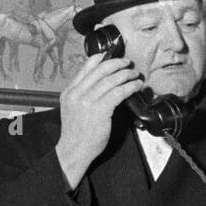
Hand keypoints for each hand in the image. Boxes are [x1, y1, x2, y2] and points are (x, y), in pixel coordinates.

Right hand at [55, 54, 144, 188]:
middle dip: (117, 63)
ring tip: (135, 75)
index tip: (112, 55)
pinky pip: (119, 92)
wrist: (74, 150)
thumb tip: (100, 83)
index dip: (101, 58)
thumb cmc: (76, 133)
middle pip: (101, 70)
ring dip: (127, 75)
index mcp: (70, 91)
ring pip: (111, 80)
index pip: (86, 67)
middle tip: (128, 63)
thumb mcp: (73, 109)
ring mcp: (88, 101)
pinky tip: (136, 86)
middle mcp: (77, 93)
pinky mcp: (100, 110)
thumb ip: (82, 94)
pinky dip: (130, 87)